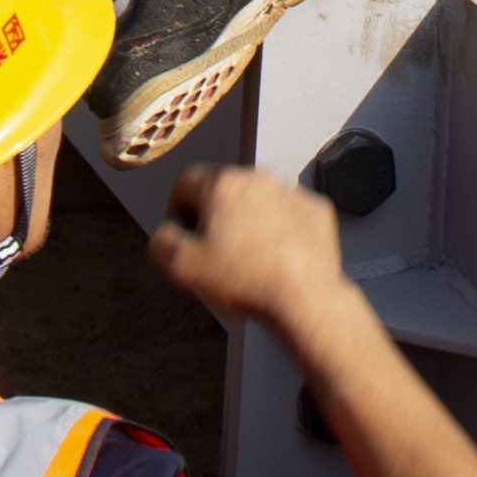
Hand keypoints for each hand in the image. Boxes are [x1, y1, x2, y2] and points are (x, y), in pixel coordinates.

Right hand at [147, 163, 352, 327]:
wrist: (304, 297)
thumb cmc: (248, 281)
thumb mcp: (183, 268)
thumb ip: (162, 243)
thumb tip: (164, 234)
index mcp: (222, 185)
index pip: (184, 184)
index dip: (175, 212)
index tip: (183, 236)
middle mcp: (258, 178)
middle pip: (222, 191)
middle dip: (213, 218)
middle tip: (214, 253)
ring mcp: (291, 192)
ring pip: (256, 201)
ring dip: (247, 223)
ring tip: (247, 260)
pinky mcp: (315, 209)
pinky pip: (287, 213)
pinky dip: (278, 231)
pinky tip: (275, 258)